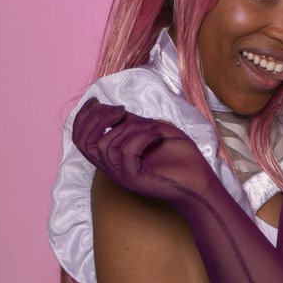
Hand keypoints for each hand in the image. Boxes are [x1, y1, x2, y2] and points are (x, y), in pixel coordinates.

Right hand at [72, 98, 214, 200]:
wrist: (201, 182)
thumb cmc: (180, 158)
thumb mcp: (151, 131)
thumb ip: (131, 122)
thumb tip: (114, 110)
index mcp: (113, 157)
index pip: (81, 139)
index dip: (83, 117)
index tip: (97, 101)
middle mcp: (112, 168)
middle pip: (83, 143)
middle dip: (97, 120)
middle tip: (121, 111)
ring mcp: (122, 175)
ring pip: (105, 146)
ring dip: (127, 128)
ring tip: (150, 126)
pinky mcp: (134, 180)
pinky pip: (125, 153)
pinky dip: (140, 137)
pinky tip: (156, 135)